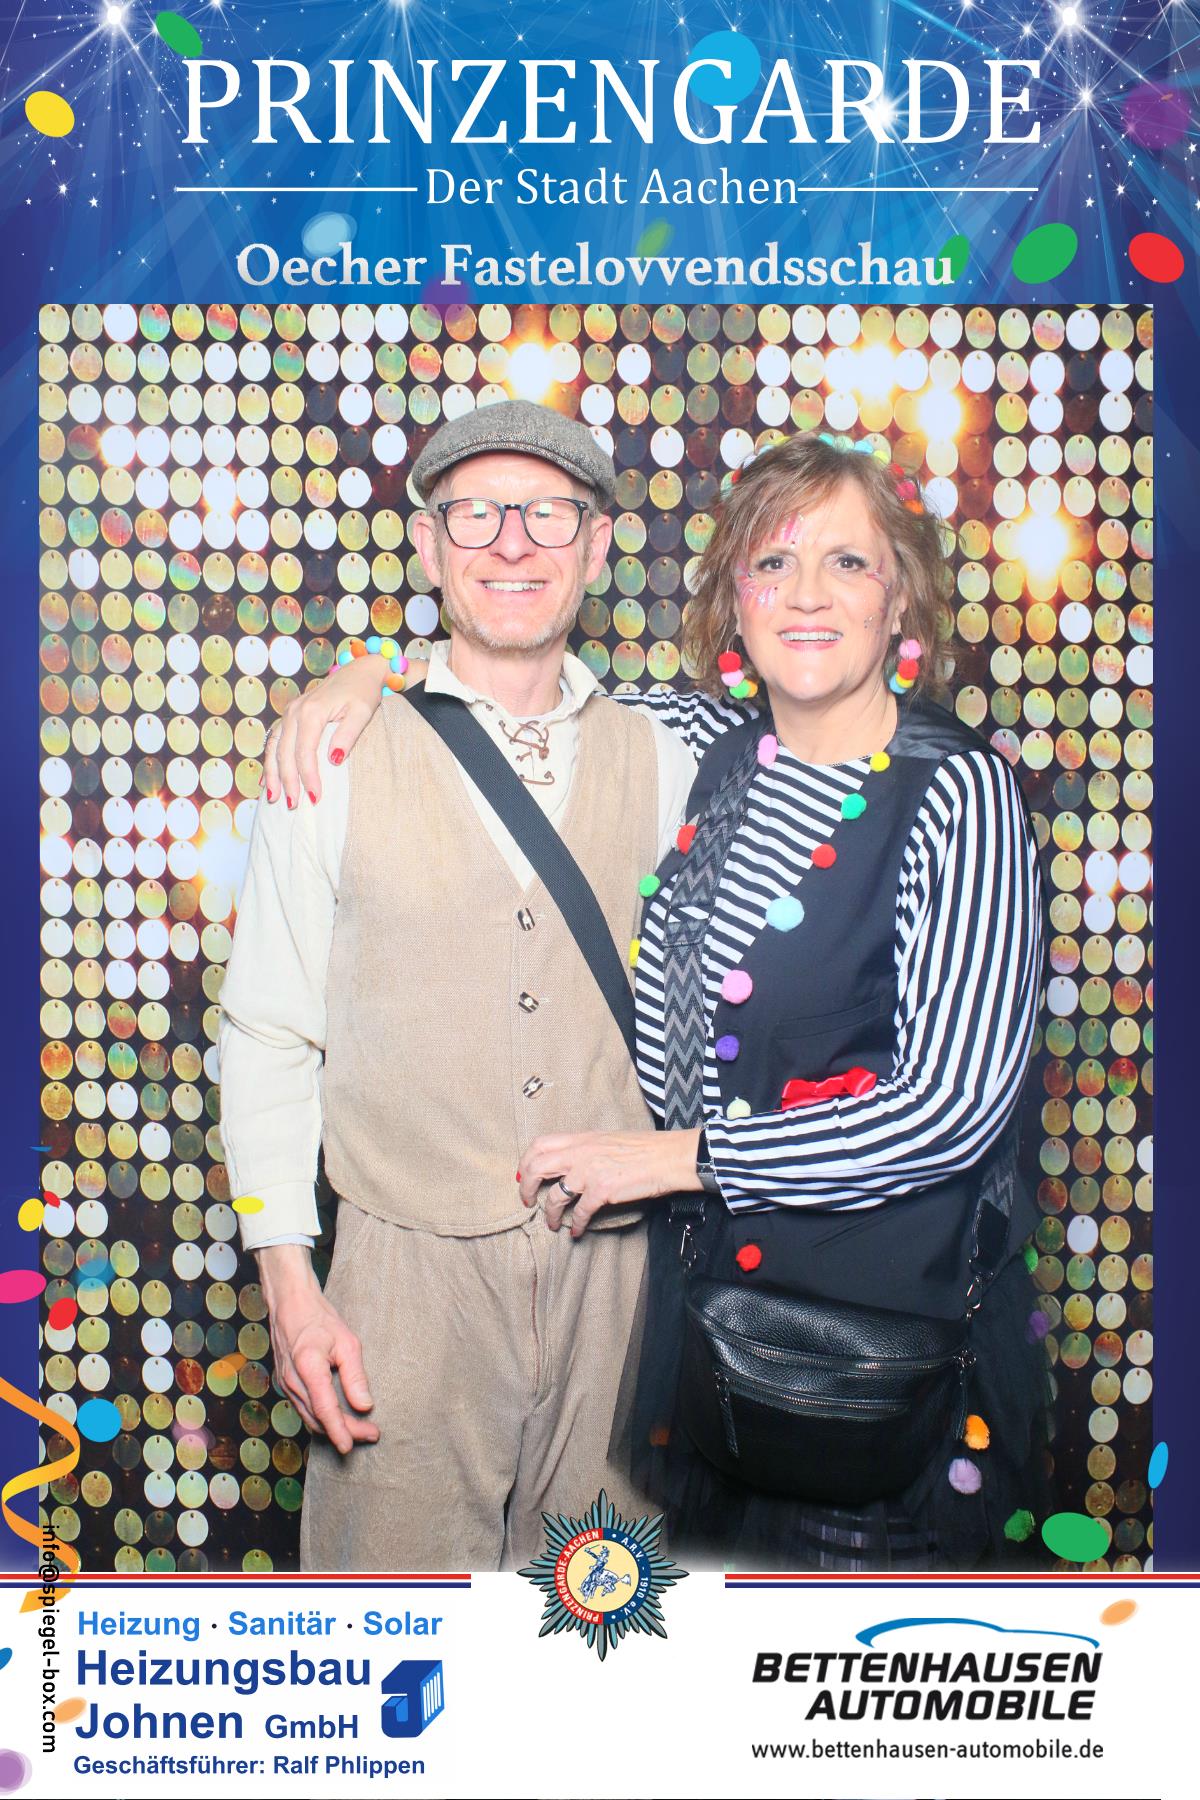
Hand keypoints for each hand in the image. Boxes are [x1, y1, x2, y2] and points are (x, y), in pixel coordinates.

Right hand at [256, 1245, 378, 1452]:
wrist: (289, 1304)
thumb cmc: (319, 1318)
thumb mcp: (347, 1342)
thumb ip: (355, 1376)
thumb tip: (365, 1405)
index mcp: (308, 1367)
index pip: (325, 1409)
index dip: (339, 1431)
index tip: (352, 1446)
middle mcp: (292, 1380)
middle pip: (318, 1418)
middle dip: (344, 1431)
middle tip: (371, 1434)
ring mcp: (285, 1384)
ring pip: (309, 1417)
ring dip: (333, 1428)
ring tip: (360, 1430)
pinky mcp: (285, 1384)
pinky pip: (303, 1409)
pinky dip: (321, 1418)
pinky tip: (338, 1419)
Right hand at [263, 657, 427, 808]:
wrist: (359, 671)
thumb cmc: (363, 692)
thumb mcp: (362, 713)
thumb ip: (348, 736)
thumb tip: (333, 760)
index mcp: (312, 711)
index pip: (304, 752)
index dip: (307, 777)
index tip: (314, 797)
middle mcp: (295, 711)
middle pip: (285, 752)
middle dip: (287, 781)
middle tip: (292, 806)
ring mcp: (290, 712)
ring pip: (274, 747)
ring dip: (272, 774)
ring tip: (274, 798)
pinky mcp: (290, 715)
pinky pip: (274, 740)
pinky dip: (270, 760)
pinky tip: (268, 780)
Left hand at [518, 1128, 700, 1235]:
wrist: (668, 1157)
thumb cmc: (644, 1148)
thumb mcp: (608, 1140)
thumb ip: (586, 1149)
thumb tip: (570, 1164)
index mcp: (581, 1138)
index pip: (540, 1144)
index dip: (526, 1161)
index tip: (525, 1175)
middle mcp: (580, 1153)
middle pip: (537, 1168)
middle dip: (526, 1188)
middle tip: (528, 1203)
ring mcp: (589, 1171)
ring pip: (554, 1196)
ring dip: (549, 1214)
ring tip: (551, 1224)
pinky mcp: (602, 1190)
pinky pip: (579, 1212)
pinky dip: (575, 1225)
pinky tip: (576, 1232)